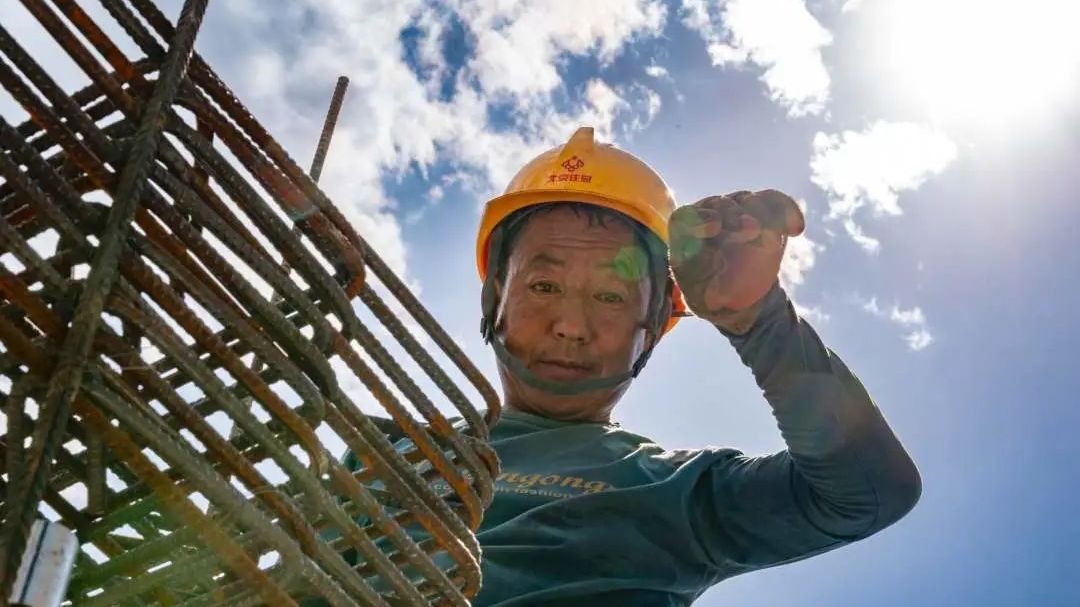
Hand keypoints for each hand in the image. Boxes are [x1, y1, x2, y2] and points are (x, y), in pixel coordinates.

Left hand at [669, 189, 804, 333]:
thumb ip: (710, 288)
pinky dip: (788, 211)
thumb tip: (719, 287)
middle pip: (720, 205)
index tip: (716, 226)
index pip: (686, 217)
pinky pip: (776, 202)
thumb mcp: (705, 298)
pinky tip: (796, 229)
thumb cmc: (712, 294)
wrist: (737, 294)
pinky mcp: (764, 213)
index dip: (700, 218)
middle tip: (752, 228)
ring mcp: (737, 210)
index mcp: (686, 234)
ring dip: (763, 215)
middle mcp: (710, 215)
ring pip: (750, 200)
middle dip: (736, 216)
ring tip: (772, 239)